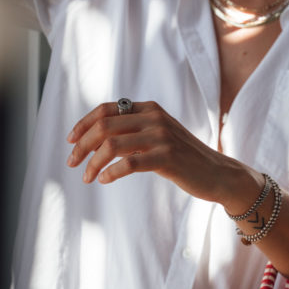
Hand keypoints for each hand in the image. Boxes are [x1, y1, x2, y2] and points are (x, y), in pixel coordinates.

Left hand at [66, 100, 233, 200]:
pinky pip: (129, 163)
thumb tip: (97, 137)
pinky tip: (105, 180)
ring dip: (93, 163)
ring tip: (87, 177)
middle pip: (104, 126)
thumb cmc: (184, 157)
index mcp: (150, 108)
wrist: (217, 173)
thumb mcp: (160, 135)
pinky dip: (111, 172)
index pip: (106, 109)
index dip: (83, 124)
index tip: (71, 141)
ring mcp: (162, 136)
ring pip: (112, 144)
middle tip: (72, 163)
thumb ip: (135, 130)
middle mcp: (154, 118)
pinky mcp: (167, 157)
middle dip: (82, 146)